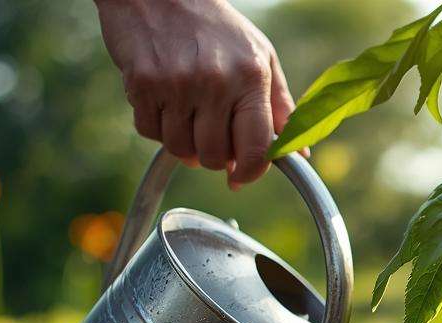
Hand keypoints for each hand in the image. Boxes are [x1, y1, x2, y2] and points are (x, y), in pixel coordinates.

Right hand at [95, 0, 294, 187]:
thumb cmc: (216, 28)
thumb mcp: (260, 57)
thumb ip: (281, 107)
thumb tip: (299, 154)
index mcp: (251, 78)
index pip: (256, 149)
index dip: (251, 173)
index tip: (243, 174)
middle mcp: (216, 83)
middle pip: (215, 157)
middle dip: (215, 157)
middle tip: (212, 135)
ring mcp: (177, 84)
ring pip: (181, 150)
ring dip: (185, 144)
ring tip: (189, 117)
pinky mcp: (142, 84)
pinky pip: (149, 132)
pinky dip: (157, 127)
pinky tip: (166, 104)